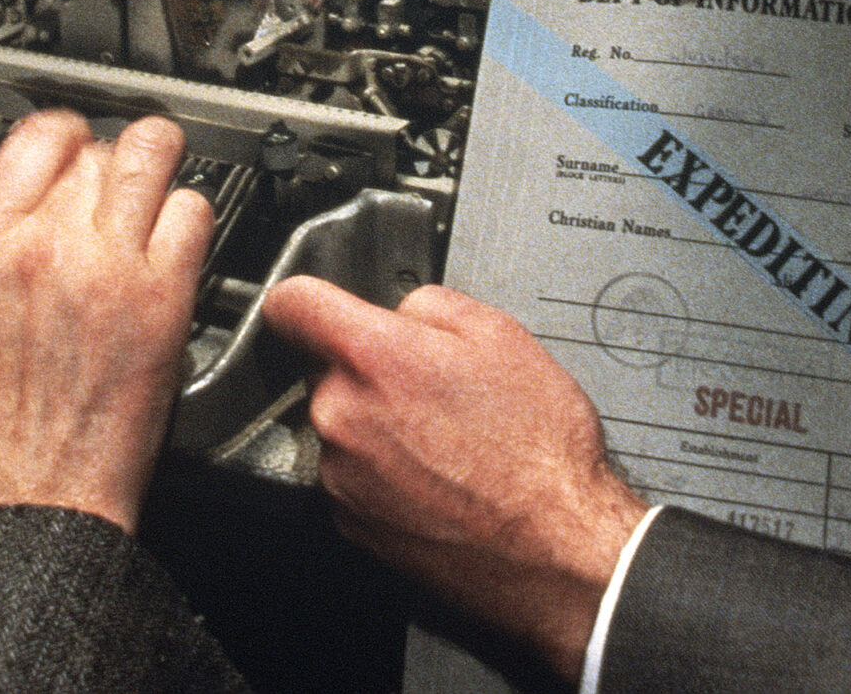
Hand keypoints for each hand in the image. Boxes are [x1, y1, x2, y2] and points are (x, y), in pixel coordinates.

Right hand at [0, 110, 210, 532]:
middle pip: (98, 144)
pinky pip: (193, 215)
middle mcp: (50, 243)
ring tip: (147, 191)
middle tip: (105, 186)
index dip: (59, 133)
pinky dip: (185, 215)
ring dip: (151, 167)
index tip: (66, 150)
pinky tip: (170, 240)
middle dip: (101, 158)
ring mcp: (112, 267)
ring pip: (153, 158)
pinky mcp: (163, 301)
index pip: (39, 133)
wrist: (26, 500)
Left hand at [259, 276, 649, 681]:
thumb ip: (430, 305)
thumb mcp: (502, 337)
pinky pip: (354, 478)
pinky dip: (385, 475)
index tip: (315, 307)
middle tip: (433, 390)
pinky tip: (439, 479)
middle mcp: (341, 416)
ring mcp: (340, 477)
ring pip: (343, 426)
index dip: (306, 298)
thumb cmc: (540, 453)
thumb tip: (402, 313)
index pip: (291, 304)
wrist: (558, 552)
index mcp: (373, 358)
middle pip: (326, 370)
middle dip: (370, 371)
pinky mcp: (350, 524)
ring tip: (448, 443)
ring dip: (378, 426)